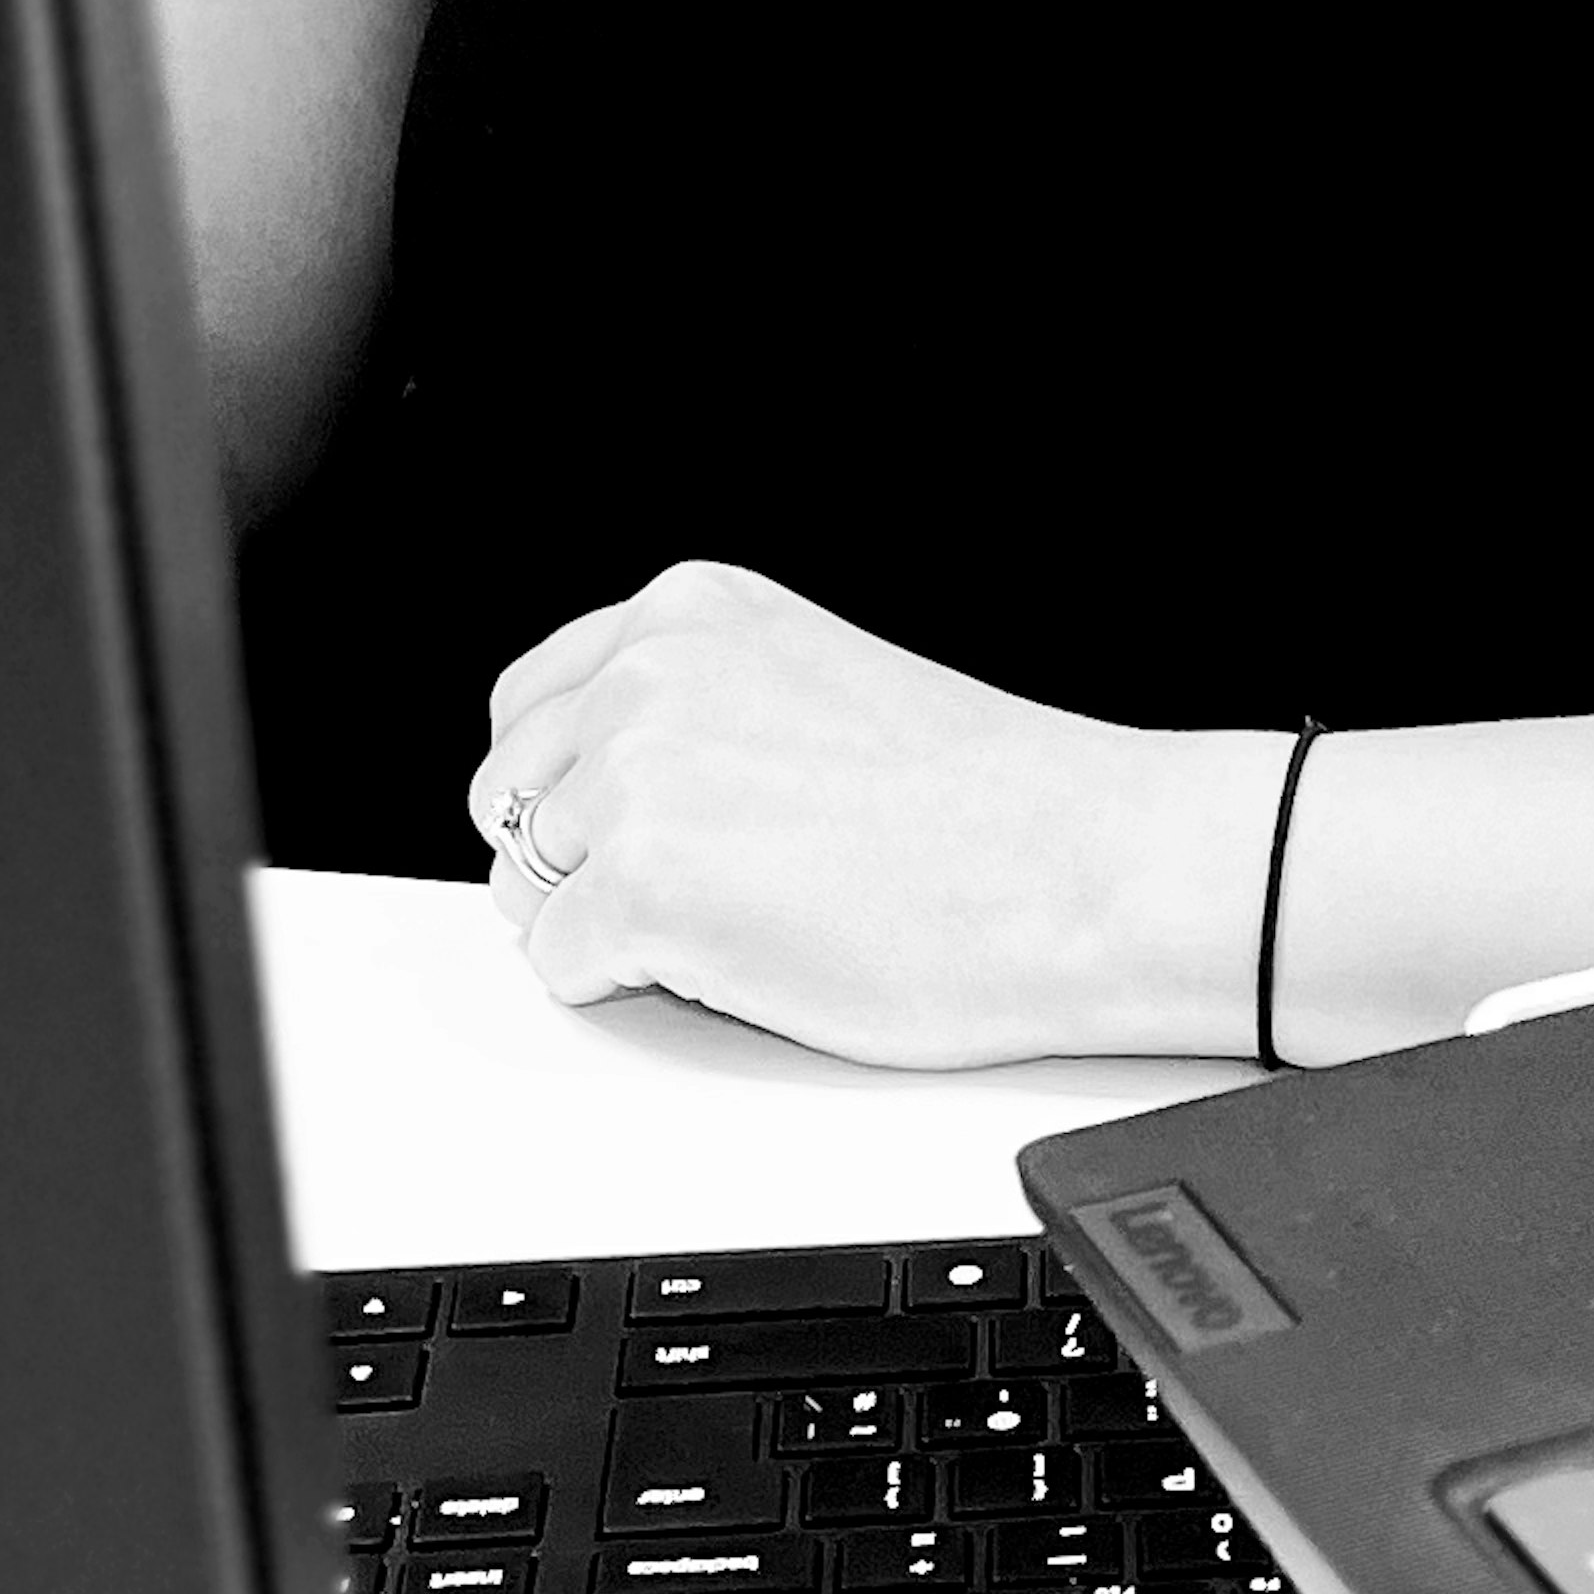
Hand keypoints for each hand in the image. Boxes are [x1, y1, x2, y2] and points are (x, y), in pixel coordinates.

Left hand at [468, 560, 1262, 1069]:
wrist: (1082, 867)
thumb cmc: (987, 801)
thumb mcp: (813, 680)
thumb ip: (698, 701)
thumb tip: (602, 779)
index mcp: (691, 607)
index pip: (529, 704)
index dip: (569, 787)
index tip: (624, 826)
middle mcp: (648, 671)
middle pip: (510, 799)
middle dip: (582, 856)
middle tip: (704, 888)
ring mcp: (637, 776)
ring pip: (526, 885)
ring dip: (609, 923)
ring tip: (742, 917)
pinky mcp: (645, 888)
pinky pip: (561, 965)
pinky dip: (629, 986)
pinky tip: (735, 961)